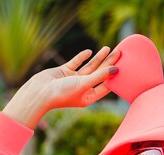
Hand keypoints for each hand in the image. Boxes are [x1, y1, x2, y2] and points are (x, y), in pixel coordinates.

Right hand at [3, 47, 120, 128]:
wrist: (39, 92)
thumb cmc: (62, 93)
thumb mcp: (84, 84)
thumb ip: (99, 76)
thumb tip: (116, 70)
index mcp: (88, 97)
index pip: (105, 86)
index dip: (114, 76)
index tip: (124, 66)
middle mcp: (82, 89)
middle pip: (99, 74)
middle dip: (109, 63)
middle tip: (119, 53)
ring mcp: (73, 80)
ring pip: (89, 67)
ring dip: (98, 58)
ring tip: (108, 48)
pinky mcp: (64, 72)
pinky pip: (76, 63)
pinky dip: (82, 57)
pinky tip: (89, 52)